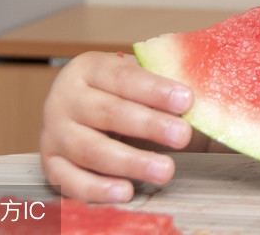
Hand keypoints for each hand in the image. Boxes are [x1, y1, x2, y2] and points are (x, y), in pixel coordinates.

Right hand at [40, 51, 194, 201]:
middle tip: (182, 136)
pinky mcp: (50, 164)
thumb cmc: (121, 93)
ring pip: (90, 149)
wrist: (80, 109)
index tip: (187, 100)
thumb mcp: (139, 78)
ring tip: (165, 170)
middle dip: (148, 125)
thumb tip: (209, 91)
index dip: (155, 90)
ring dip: (130, 162)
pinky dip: (97, 189)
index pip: (123, 77)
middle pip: (107, 113)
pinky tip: (125, 191)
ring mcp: (53, 133)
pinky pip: (70, 181)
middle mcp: (64, 98)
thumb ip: (166, 81)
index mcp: (89, 68)